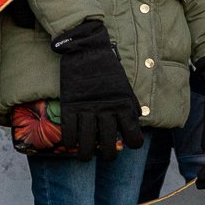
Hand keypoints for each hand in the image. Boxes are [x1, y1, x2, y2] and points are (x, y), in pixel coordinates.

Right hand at [53, 20, 144, 156]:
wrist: (87, 48)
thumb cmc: (108, 68)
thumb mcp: (125, 86)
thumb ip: (130, 106)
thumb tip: (135, 121)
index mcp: (124, 106)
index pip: (133, 137)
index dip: (132, 143)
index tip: (126, 141)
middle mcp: (107, 111)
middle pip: (109, 148)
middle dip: (108, 156)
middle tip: (105, 153)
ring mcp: (87, 109)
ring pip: (86, 145)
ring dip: (85, 154)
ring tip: (84, 154)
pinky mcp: (70, 106)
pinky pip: (69, 133)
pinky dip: (69, 141)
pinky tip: (71, 141)